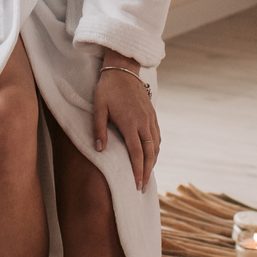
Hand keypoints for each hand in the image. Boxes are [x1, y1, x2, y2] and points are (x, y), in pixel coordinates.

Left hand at [92, 52, 160, 190]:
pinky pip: (157, 136)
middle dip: (147, 172)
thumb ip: (99, 129)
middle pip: (150, 153)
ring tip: (146, 175)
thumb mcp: (98, 108)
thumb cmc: (107, 89)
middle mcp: (144, 123)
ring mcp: (150, 118)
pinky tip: (151, 156)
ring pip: (156, 146)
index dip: (137, 171)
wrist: (123, 69)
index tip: (136, 185)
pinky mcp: (153, 114)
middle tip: (142, 187)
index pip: (136, 153)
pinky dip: (156, 149)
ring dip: (153, 162)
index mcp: (130, 123)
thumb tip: (100, 150)